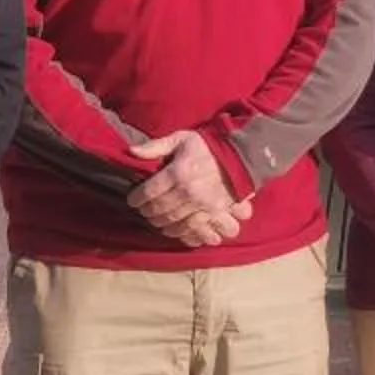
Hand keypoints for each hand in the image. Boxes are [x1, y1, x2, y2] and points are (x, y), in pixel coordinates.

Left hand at [128, 132, 250, 245]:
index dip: (136, 199)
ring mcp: (204, 207)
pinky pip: (198, 232)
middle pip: (159, 211)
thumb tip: (132, 152)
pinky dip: (185, 235)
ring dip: (163, 226)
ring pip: (175, 224)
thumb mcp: (181, 139)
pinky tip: (178, 232)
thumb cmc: (208, 146)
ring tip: (158, 222)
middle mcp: (189, 193)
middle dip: (148, 213)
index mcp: (178, 173)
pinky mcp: (216, 215)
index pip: (148, 192)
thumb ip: (156, 146)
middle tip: (144, 211)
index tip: (133, 200)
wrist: (242, 155)